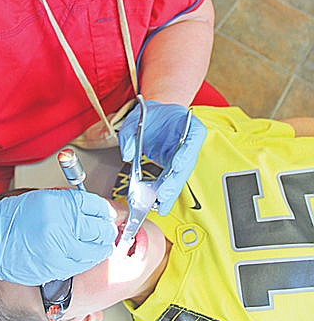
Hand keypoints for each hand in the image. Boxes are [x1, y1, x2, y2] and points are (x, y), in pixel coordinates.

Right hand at [0, 188, 116, 284]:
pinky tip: (80, 252)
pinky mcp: (54, 269)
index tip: (112, 213)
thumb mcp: (47, 198)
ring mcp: (58, 251)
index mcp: (60, 205)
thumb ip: (74, 202)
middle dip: (107, 229)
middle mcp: (61, 227)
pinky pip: (82, 265)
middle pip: (101, 230)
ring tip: (94, 240)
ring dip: (99, 246)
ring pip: (96, 251)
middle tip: (106, 227)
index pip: (98, 207)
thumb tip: (101, 208)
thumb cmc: (14, 216)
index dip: (108, 211)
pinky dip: (86, 259)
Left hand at [118, 100, 206, 214]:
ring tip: (160, 205)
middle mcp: (190, 142)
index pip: (193, 137)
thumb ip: (129, 133)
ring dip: (170, 191)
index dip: (186, 152)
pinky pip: (171, 180)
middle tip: (163, 195)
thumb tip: (127, 154)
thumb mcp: (136, 117)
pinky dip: (165, 192)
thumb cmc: (152, 115)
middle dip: (175, 181)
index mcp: (189, 124)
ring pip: (179, 176)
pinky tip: (158, 203)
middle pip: (187, 163)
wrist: (157, 117)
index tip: (176, 165)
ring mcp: (184, 156)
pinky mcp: (175, 166)